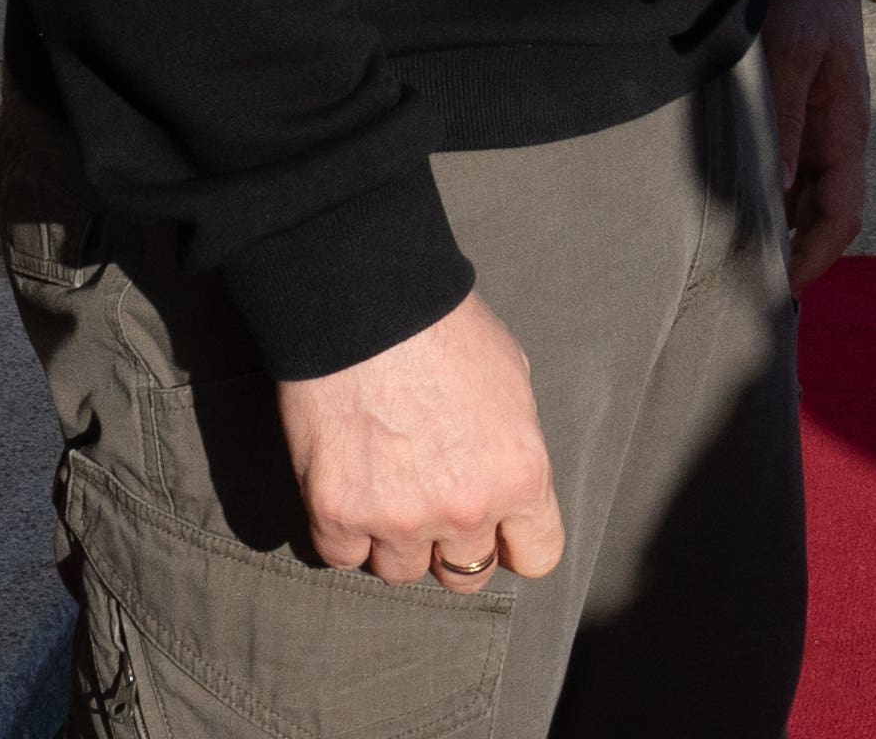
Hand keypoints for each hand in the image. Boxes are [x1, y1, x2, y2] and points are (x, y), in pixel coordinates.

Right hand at [281, 293, 562, 587]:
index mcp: (520, 476)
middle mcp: (465, 509)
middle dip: (453, 547)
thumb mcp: (511, 378)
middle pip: (467, 576)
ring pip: (402, 571)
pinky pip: (343, 556)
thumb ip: (512, 444)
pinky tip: (346, 491)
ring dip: (395, 540)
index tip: (497, 528)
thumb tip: (502, 477)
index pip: (537, 556)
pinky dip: (344, 531)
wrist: (362, 299)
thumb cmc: (442, 325)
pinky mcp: (337, 513)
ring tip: (384, 489)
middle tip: (431, 503)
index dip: (515, 541)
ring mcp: (398, 518)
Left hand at [761, 0, 869, 291]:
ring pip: (807, 198)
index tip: (782, 287)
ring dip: (781, 230)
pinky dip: (771, 198)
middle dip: (796, 254)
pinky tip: (739, 209)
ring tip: (737, 259)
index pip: (843, 214)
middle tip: (749, 286)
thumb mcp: (791, 55)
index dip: (816, 256)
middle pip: (826, 215)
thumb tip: (778, 189)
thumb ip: (785, 118)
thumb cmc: (805, 2)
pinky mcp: (800, 117)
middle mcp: (838, 138)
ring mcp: (820, 129)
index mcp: (846, 129)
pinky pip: (790, 170)